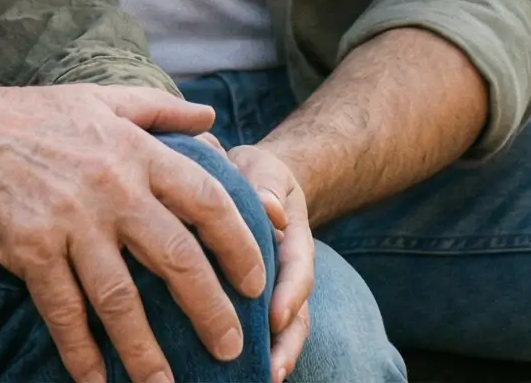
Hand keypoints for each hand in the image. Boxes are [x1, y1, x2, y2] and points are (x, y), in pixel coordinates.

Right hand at [0, 85, 264, 382]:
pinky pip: (64, 311)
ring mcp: (69, 222)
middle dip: (211, 309)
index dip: (239, 244)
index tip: (257, 281)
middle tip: (232, 347)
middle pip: (176, 257)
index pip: (206, 200)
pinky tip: (96, 381)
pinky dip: (81, 351)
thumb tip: (211, 118)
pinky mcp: (30, 249)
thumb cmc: (31, 116)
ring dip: (147, 349)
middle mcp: (110, 189)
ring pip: (121, 298)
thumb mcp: (101, 99)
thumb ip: (159, 111)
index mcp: (135, 152)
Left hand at [226, 142, 314, 382]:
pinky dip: (253, 354)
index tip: (278, 316)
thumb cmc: (255, 176)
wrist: (254, 184)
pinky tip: (231, 375)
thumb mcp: (262, 168)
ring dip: (274, 357)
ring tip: (263, 381)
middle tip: (273, 371)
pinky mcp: (251, 303)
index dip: (291, 293)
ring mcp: (274, 291)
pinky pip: (257, 331)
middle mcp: (288, 272)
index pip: (298, 267)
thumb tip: (269, 207)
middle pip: (297, 312)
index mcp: (293, 238)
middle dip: (287, 343)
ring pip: (283, 330)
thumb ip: (264, 181)